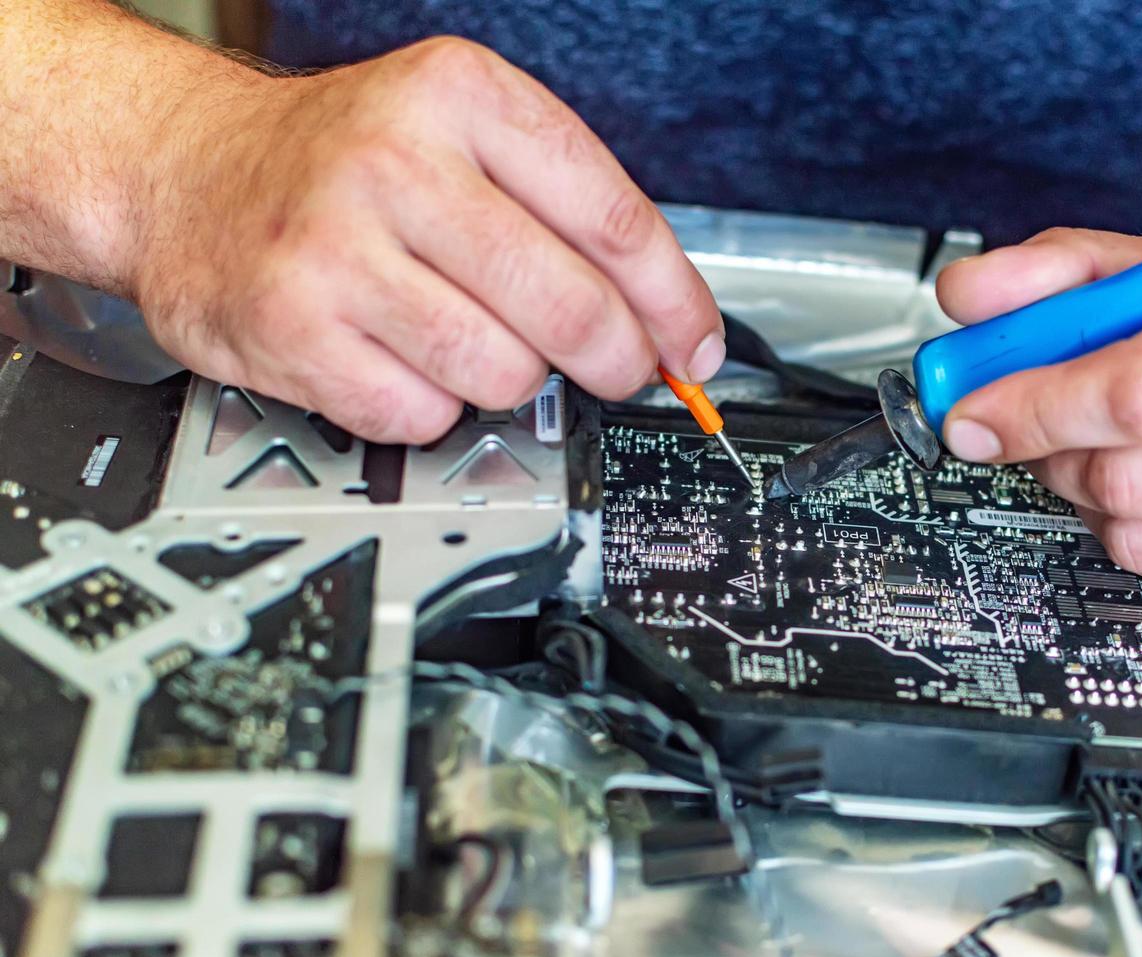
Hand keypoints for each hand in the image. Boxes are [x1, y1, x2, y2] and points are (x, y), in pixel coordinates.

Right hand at [129, 37, 721, 442]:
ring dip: (506, 377)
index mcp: (460, 96)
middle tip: (614, 370)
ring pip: (503, 372)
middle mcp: (395, 161)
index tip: (696, 347)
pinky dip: (428, 405)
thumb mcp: (457, 131)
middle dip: (615, 360)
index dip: (675, 302)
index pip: (616, 219)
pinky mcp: (292, 331)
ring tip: (465, 336)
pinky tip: (397, 357)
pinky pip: (422, 414)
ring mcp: (336, 249)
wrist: (184, 170)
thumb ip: (562, 208)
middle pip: (572, 308)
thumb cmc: (340, 160)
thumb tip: (665, 322)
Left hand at [935, 225, 1141, 606]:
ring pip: (1141, 536)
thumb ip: (1070, 272)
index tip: (975, 407)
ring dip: (1085, 492)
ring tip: (1100, 444)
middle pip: (1133, 476)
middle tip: (1037, 417)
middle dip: (1052, 448)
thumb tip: (971, 296)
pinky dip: (1133, 531)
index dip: (1039, 404)